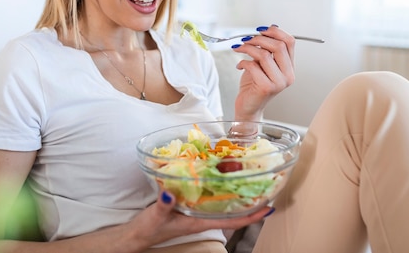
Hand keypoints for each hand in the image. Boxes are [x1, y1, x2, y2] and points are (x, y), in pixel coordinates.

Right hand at [129, 191, 272, 247]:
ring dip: (236, 194)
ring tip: (250, 178)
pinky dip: (219, 187)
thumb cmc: (150, 228)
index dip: (252, 215)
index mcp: (200, 222)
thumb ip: (164, 205)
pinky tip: (221, 176)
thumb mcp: (156, 216)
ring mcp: (197, 211)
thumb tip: (170, 193)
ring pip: (223, 203)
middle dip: (250, 201)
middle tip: (265, 185)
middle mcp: (203, 217)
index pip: (233, 221)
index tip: (268, 207)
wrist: (139, 233)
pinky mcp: (189, 204)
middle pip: (233, 211)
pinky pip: (210, 197)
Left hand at [231, 25, 295, 120]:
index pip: (290, 42)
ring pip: (264, 55)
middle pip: (278, 46)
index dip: (275, 32)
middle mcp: (288, 75)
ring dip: (247, 48)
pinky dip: (243, 62)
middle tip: (246, 39)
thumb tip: (267, 29)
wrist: (248, 106)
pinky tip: (239, 65)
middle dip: (258, 39)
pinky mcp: (266, 87)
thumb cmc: (254, 85)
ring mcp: (279, 82)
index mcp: (290, 67)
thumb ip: (267, 49)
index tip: (260, 30)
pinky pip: (253, 66)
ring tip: (239, 49)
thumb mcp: (262, 63)